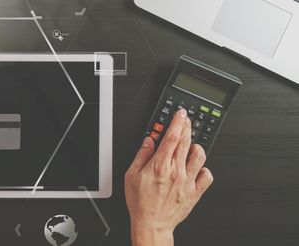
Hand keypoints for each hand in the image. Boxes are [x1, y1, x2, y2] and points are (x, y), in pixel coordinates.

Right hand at [124, 108, 213, 245]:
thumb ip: (141, 155)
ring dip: (196, 146)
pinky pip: (207, 176)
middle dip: (187, 126)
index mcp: (160, 165)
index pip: (172, 136)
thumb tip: (148, 141)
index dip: (177, 121)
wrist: (152, 224)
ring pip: (200, 155)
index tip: (180, 114)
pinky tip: (197, 168)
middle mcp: (176, 171)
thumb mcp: (131, 175)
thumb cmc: (140, 202)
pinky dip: (204, 169)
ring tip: (191, 145)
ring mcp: (187, 181)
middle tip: (186, 119)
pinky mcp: (195, 192)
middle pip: (186, 141)